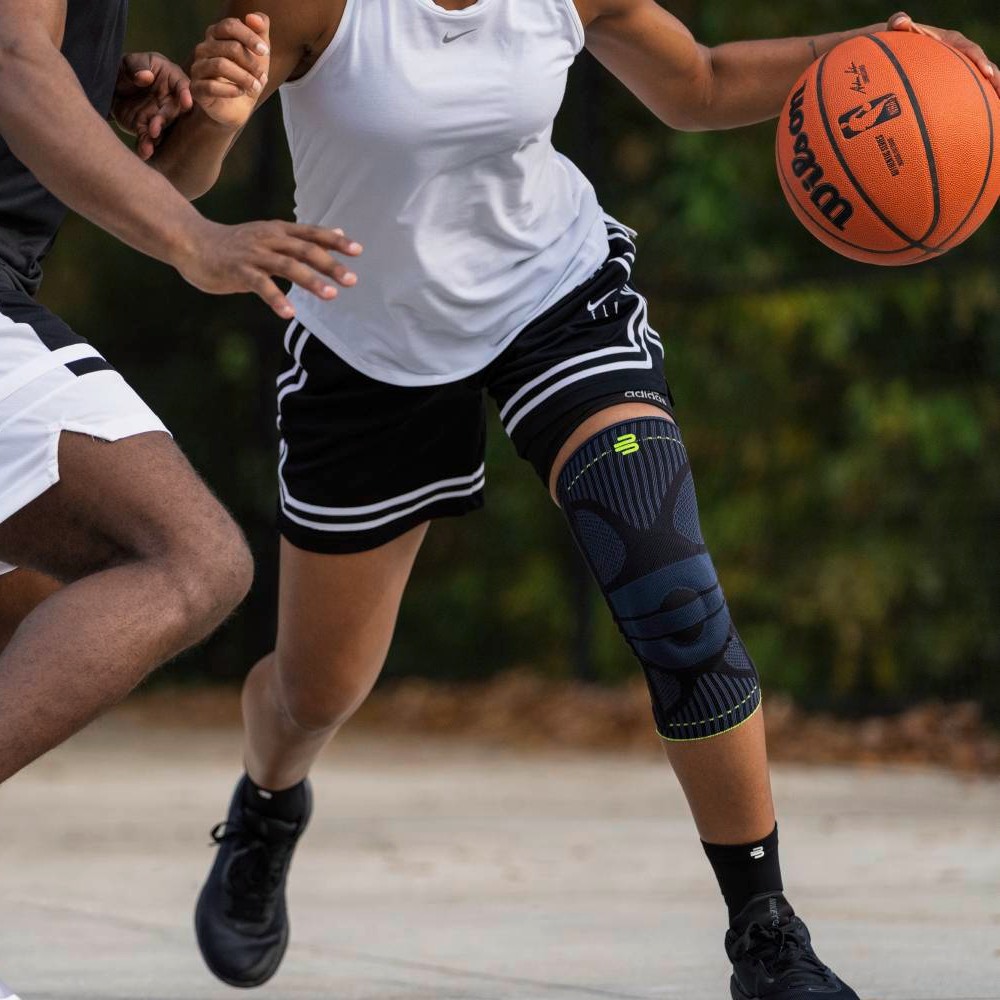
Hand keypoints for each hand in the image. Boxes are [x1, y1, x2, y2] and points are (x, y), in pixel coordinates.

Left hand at [114, 53, 193, 159]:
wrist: (111, 84)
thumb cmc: (126, 68)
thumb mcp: (129, 61)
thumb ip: (137, 66)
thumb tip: (146, 77)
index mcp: (170, 78)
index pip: (182, 85)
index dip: (185, 94)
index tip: (186, 103)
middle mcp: (169, 99)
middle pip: (172, 110)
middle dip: (165, 120)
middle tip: (154, 128)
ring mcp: (159, 114)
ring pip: (161, 126)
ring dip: (156, 136)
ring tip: (148, 143)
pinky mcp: (146, 126)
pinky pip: (147, 137)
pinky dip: (146, 145)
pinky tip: (144, 152)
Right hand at [174, 219, 361, 319]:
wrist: (191, 242)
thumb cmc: (234, 244)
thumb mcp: (269, 236)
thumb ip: (300, 238)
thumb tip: (336, 233)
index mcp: (278, 231)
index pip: (312, 233)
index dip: (335, 241)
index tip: (358, 251)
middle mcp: (269, 239)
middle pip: (305, 250)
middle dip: (330, 265)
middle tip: (352, 280)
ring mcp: (253, 254)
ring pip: (287, 266)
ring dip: (310, 281)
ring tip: (331, 296)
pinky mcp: (238, 270)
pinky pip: (261, 285)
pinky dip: (276, 299)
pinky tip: (290, 313)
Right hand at [191, 13, 270, 129]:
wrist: (238, 108)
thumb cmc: (247, 76)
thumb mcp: (259, 54)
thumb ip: (260, 30)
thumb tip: (252, 17)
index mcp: (216, 35)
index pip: (230, 26)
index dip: (249, 37)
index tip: (265, 51)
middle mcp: (203, 48)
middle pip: (230, 47)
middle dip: (251, 63)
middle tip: (262, 76)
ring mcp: (198, 68)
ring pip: (221, 65)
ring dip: (244, 78)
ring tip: (256, 87)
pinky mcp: (196, 89)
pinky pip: (211, 86)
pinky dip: (231, 90)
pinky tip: (241, 92)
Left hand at [888, 12, 999, 96]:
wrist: (897, 48)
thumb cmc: (897, 39)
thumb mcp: (897, 29)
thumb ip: (898, 23)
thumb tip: (900, 21)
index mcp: (950, 40)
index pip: (969, 49)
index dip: (979, 60)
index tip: (986, 73)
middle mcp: (959, 52)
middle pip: (981, 64)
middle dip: (994, 76)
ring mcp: (957, 65)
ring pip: (979, 77)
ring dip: (991, 89)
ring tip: (999, 103)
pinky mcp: (952, 77)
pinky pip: (967, 88)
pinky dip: (976, 99)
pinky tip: (983, 114)